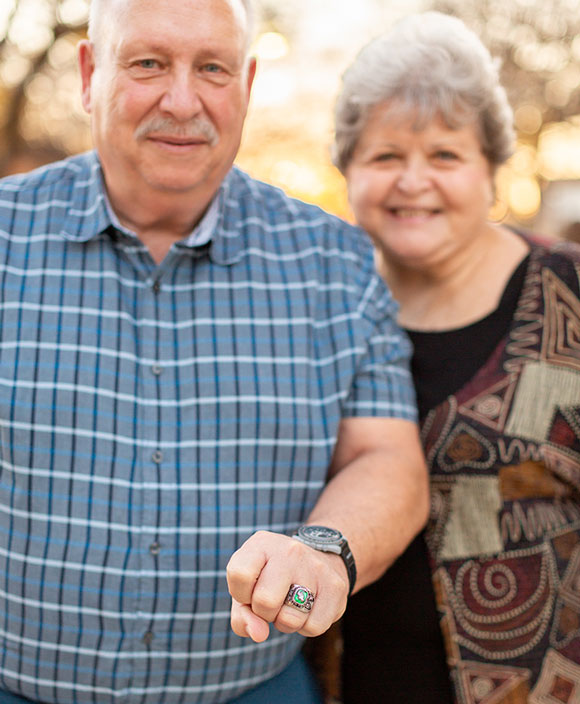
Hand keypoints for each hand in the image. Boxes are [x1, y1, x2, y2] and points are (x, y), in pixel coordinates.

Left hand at [226, 530, 348, 642]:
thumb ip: (242, 615)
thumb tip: (258, 634)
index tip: (251, 589)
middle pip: (265, 601)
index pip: (239, 574)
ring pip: (290, 619)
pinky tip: (308, 609)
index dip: (241, 593)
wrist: (320, 560)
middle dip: (264, 613)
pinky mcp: (336, 586)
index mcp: (262, 543)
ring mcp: (315, 567)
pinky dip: (306, 627)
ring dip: (285, 622)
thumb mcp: (249, 588)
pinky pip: (314, 627)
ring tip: (290, 604)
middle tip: (273, 601)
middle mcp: (290, 550)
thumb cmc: (273, 580)